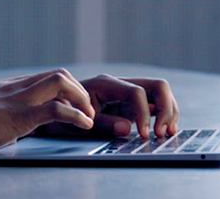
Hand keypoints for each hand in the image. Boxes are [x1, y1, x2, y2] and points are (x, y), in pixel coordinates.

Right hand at [0, 69, 95, 156]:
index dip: (68, 90)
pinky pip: (55, 109)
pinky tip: (84, 125)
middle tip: (86, 112)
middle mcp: (16, 86)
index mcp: (10, 86)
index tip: (75, 108)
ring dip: (81, 99)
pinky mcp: (19, 116)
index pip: (47, 77)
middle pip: (59, 73)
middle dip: (80, 91)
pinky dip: (76, 115)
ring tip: (88, 117)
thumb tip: (9, 121)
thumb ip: (1, 110)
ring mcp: (18, 99)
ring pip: (60, 81)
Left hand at [37, 75, 179, 138]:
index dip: (144, 113)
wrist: (51, 105)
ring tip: (166, 133)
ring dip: (169, 111)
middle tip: (163, 133)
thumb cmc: (61, 112)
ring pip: (160, 92)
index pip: (136, 92)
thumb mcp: (76, 121)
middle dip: (166, 108)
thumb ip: (102, 123)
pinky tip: (163, 131)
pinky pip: (155, 103)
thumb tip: (127, 128)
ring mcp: (127, 92)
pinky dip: (164, 115)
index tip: (144, 135)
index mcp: (105, 84)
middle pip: (157, 86)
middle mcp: (119, 84)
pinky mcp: (130, 103)